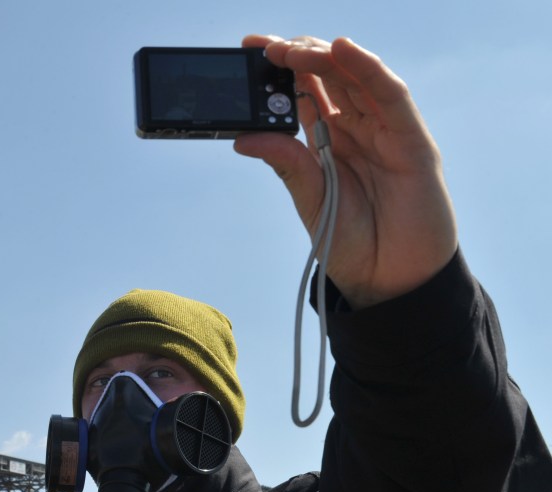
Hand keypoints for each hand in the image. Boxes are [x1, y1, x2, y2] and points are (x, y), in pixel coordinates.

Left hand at [234, 36, 457, 308]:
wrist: (389, 280)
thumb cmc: (350, 241)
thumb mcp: (310, 199)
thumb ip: (286, 164)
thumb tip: (241, 138)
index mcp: (326, 139)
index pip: (302, 91)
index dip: (279, 68)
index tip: (250, 49)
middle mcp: (355, 127)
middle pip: (326, 76)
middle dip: (295, 56)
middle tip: (265, 49)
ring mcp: (385, 130)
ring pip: (355, 77)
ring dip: (323, 57)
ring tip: (290, 49)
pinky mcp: (412, 139)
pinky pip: (389, 94)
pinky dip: (367, 68)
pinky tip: (342, 49)